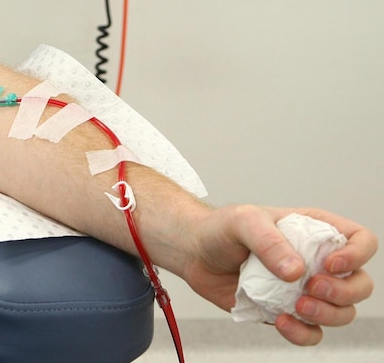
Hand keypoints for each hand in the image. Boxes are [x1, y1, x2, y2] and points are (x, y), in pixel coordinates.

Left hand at [180, 205, 376, 345]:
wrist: (193, 253)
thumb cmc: (220, 229)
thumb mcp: (243, 221)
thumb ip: (269, 242)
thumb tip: (296, 273)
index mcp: (315, 231)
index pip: (361, 240)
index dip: (357, 255)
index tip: (330, 264)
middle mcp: (316, 262)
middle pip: (360, 284)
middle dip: (345, 292)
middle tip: (310, 288)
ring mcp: (303, 290)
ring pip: (342, 313)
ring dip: (327, 315)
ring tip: (296, 305)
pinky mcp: (286, 312)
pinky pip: (311, 333)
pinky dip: (303, 333)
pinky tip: (282, 321)